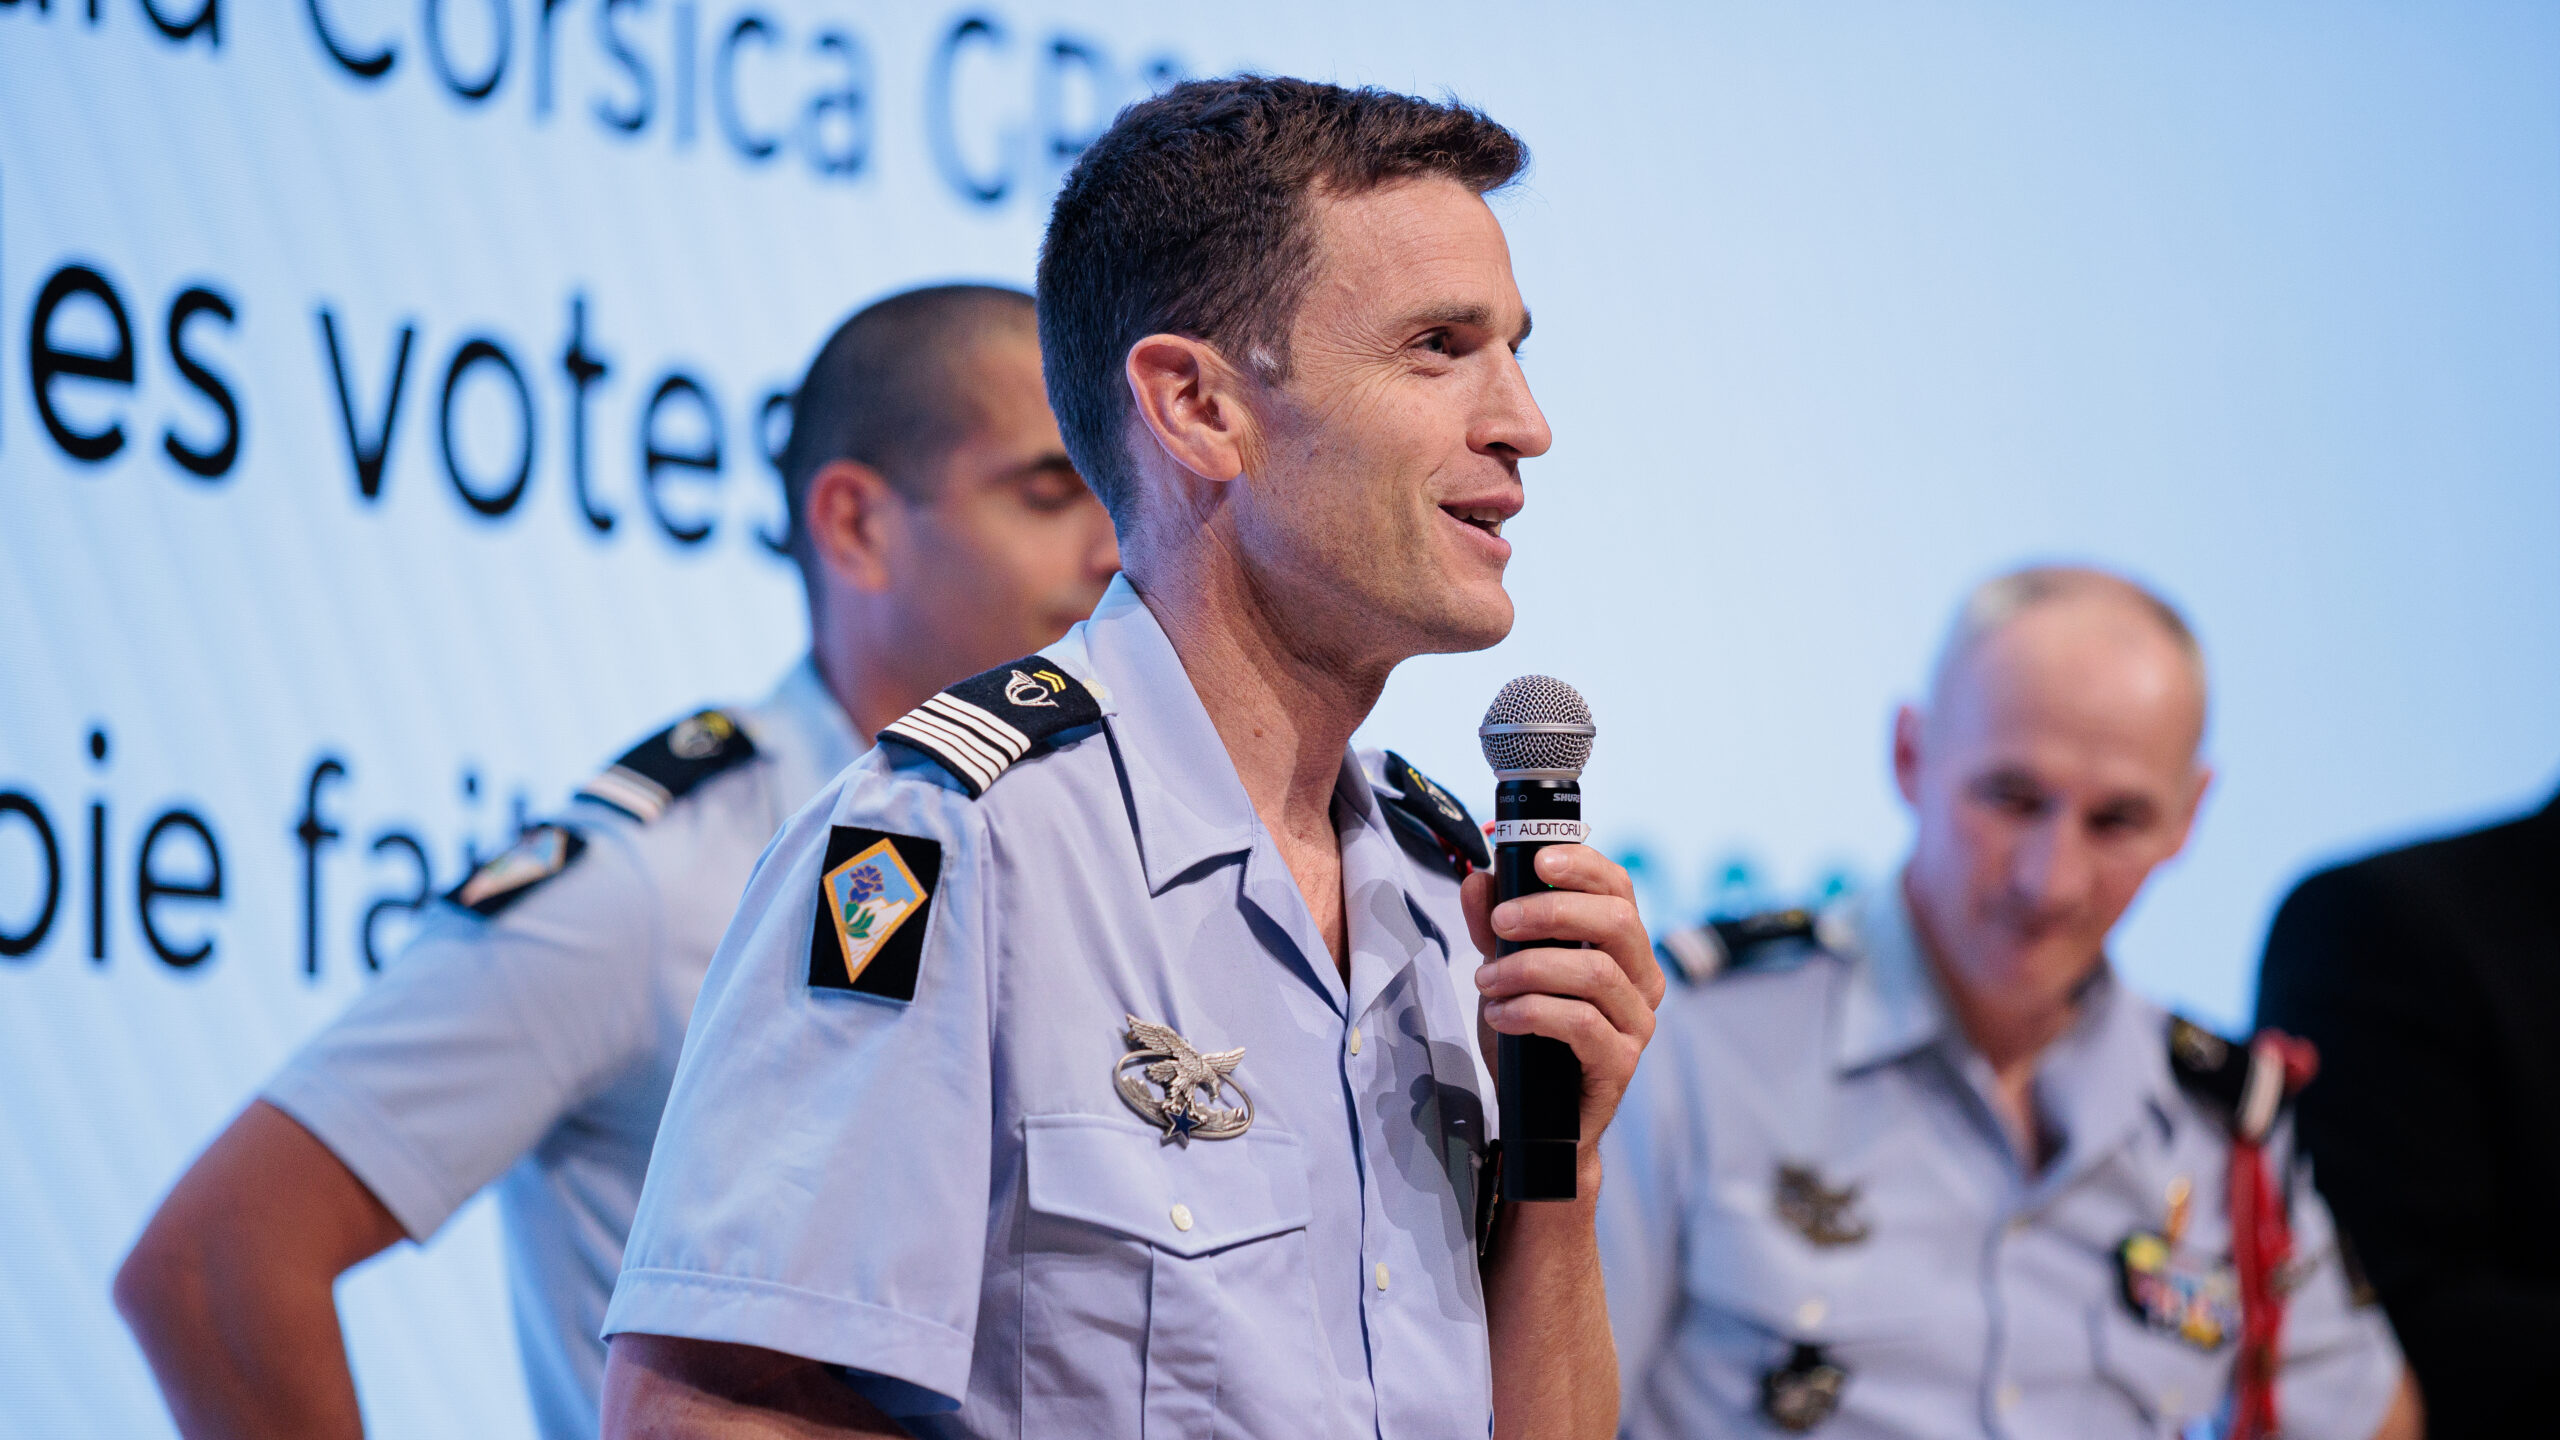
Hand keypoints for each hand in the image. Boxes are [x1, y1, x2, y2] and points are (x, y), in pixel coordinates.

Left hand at [1461, 845, 1665, 1153]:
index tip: (1538, 858)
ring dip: (1528, 968)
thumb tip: (1478, 880)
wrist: (1535, 1114)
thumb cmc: (1531, 1036)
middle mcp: (1641, 978)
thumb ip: (1493, 926)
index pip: (1618, 887)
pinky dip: (1532, 1010)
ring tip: (1486, 980)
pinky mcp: (1621, 1061)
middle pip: (1615, 921)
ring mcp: (1637, 1021)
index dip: (1583, 865)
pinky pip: (1582, 1023)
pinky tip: (1501, 1014)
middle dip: (1550, 911)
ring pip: (1594, 972)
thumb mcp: (1505, 970)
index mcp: (1622, 946)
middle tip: (1500, 922)